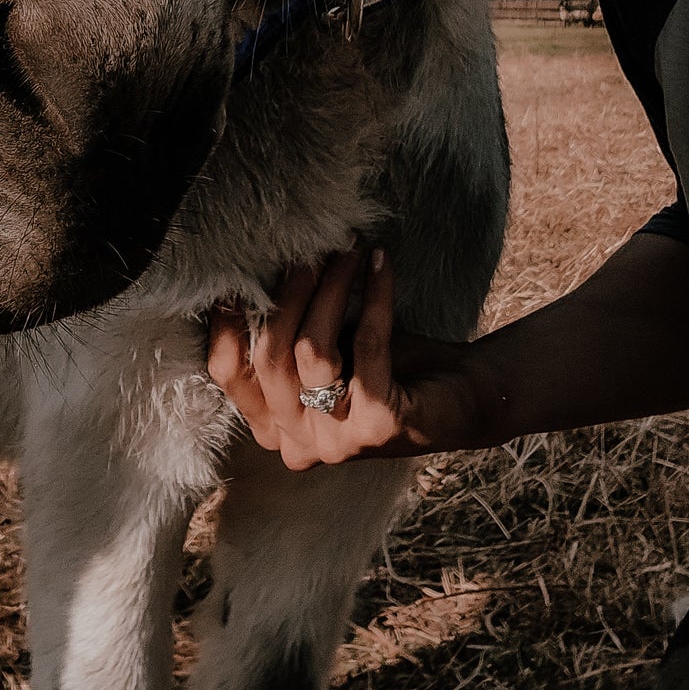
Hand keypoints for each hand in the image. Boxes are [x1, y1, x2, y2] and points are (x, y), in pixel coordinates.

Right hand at [206, 247, 487, 470]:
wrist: (461, 397)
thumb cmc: (386, 363)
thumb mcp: (324, 345)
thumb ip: (287, 325)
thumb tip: (252, 262)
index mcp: (273, 425)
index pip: (227, 372)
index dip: (228, 318)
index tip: (238, 270)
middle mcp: (298, 442)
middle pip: (269, 356)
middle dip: (289, 290)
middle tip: (309, 246)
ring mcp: (337, 441)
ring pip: (313, 350)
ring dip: (332, 287)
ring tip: (348, 248)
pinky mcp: (379, 425)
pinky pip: (367, 345)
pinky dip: (374, 295)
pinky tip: (380, 261)